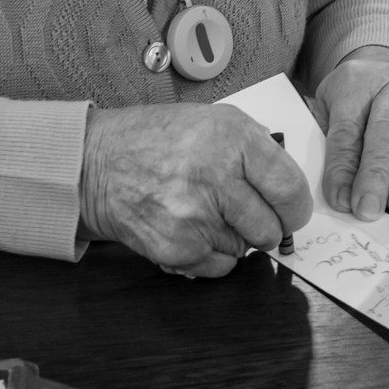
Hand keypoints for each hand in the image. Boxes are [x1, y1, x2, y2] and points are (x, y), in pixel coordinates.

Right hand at [80, 104, 311, 277]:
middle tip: (241, 211)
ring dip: (231, 238)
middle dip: (262, 225)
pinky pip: (220, 267)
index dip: (294, 206)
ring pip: (246, 249)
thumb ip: (254, 147)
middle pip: (271, 227)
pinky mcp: (178, 246)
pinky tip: (188, 229)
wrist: (94, 164)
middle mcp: (216, 175)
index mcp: (231, 137)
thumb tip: (288, 185)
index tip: (288, 209)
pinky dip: (210, 256)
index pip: (291, 187)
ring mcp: (196, 215)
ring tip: (201, 211)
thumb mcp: (210, 120)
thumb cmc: (152, 140)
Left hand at [311, 45, 388, 220]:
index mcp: (358, 82)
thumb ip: (326, 140)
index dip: (342, 168)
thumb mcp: (327, 106)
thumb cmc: (355, 95)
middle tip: (369, 209)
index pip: (347, 128)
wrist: (388, 63)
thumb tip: (334, 192)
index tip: (341, 200)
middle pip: (388, 127)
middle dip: (377, 173)